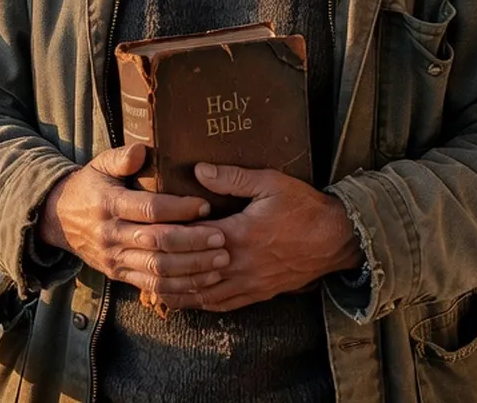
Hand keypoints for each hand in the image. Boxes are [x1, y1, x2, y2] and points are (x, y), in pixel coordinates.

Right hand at [36, 144, 230, 298]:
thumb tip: (141, 150)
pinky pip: (152, 287)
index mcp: (108, 205)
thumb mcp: (99, 165)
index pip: (148, 209)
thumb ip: (120, 157)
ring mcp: (115, 259)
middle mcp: (111, 235)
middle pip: (157, 243)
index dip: (179, 208)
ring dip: (192, 268)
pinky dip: (180, 286)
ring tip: (220, 259)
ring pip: (158, 269)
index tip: (205, 205)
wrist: (59, 219)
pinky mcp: (120, 275)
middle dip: (193, 241)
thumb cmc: (90, 187)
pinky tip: (204, 280)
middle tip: (222, 236)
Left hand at [150, 163, 364, 312]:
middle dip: (165, 266)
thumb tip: (199, 170)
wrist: (336, 239)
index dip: (167, 234)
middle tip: (140, 260)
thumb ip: (233, 178)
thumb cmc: (304, 208)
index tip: (146, 229)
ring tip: (151, 284)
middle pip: (191, 271)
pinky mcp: (258, 294)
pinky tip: (185, 299)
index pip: (192, 238)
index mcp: (240, 234)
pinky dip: (200, 303)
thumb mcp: (270, 183)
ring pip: (203, 294)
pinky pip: (222, 305)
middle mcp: (240, 264)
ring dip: (177, 290)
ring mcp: (249, 283)